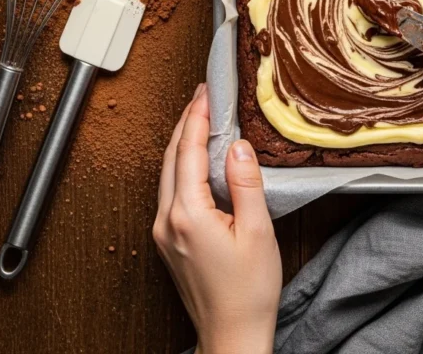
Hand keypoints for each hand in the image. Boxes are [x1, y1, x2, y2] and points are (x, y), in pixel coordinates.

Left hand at [153, 84, 281, 353]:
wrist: (232, 338)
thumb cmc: (249, 294)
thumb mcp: (258, 232)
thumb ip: (246, 184)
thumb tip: (239, 146)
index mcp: (188, 214)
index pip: (188, 152)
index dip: (198, 117)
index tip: (206, 92)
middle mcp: (168, 221)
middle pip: (172, 158)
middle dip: (187, 123)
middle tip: (203, 97)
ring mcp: (164, 233)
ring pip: (167, 174)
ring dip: (183, 144)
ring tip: (201, 119)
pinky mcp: (169, 242)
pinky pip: (171, 191)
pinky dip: (182, 166)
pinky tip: (198, 159)